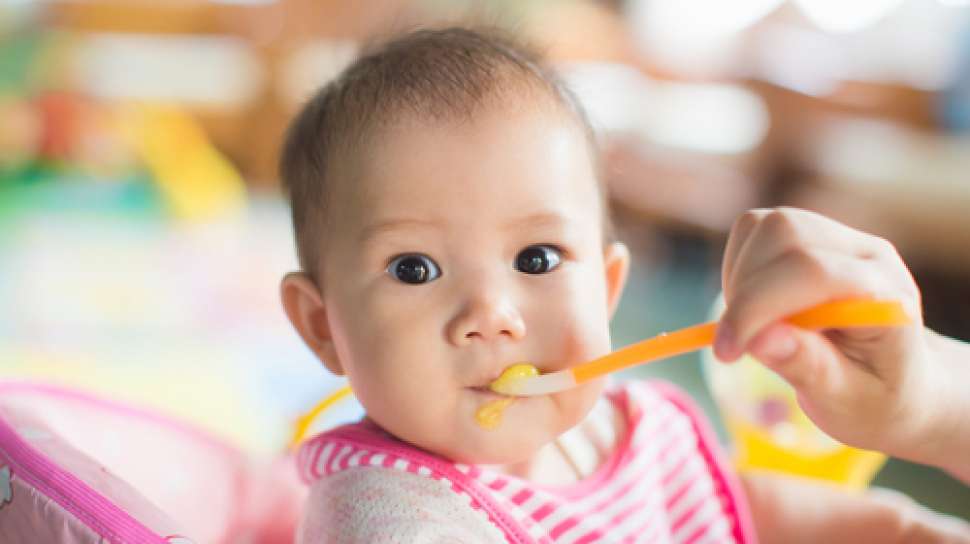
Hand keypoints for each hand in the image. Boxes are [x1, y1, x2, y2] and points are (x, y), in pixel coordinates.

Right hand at [713, 208, 949, 465]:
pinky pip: (753, 230)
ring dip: (738, 279)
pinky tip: (753, 308)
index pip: (814, 271)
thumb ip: (808, 367)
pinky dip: (737, 269)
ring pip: (764, 226)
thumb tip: (759, 338)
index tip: (727, 352)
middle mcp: (865, 253)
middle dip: (745, 291)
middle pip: (785, 234)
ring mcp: (836, 238)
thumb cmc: (874, 398)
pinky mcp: (807, 234)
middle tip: (737, 346)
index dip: (758, 306)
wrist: (894, 382)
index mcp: (887, 293)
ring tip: (752, 328)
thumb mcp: (849, 401)